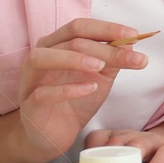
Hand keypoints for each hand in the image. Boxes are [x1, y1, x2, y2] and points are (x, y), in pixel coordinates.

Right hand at [14, 18, 146, 162]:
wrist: (56, 135)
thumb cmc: (76, 100)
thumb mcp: (100, 77)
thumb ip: (113, 60)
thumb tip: (131, 43)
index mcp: (57, 44)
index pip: (80, 27)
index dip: (107, 28)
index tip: (134, 35)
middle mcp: (41, 56)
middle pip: (68, 40)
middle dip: (102, 47)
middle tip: (130, 56)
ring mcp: (30, 80)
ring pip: (42, 58)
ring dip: (74, 59)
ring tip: (99, 67)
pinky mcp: (29, 105)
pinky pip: (42, 93)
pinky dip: (67, 89)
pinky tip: (89, 88)